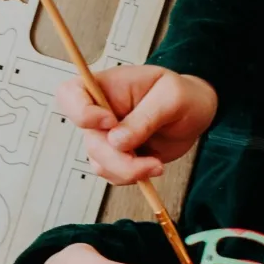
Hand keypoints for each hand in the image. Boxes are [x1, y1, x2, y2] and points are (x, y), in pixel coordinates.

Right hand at [56, 66, 217, 184]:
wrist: (193, 115)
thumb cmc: (183, 96)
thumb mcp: (171, 99)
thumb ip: (144, 118)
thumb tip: (116, 142)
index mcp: (107, 87)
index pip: (70, 94)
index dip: (81, 113)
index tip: (110, 121)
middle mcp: (100, 112)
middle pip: (90, 141)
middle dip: (118, 158)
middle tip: (148, 161)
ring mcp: (105, 136)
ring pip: (99, 162)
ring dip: (127, 171)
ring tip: (155, 164)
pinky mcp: (114, 156)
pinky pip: (111, 174)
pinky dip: (131, 176)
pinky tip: (151, 166)